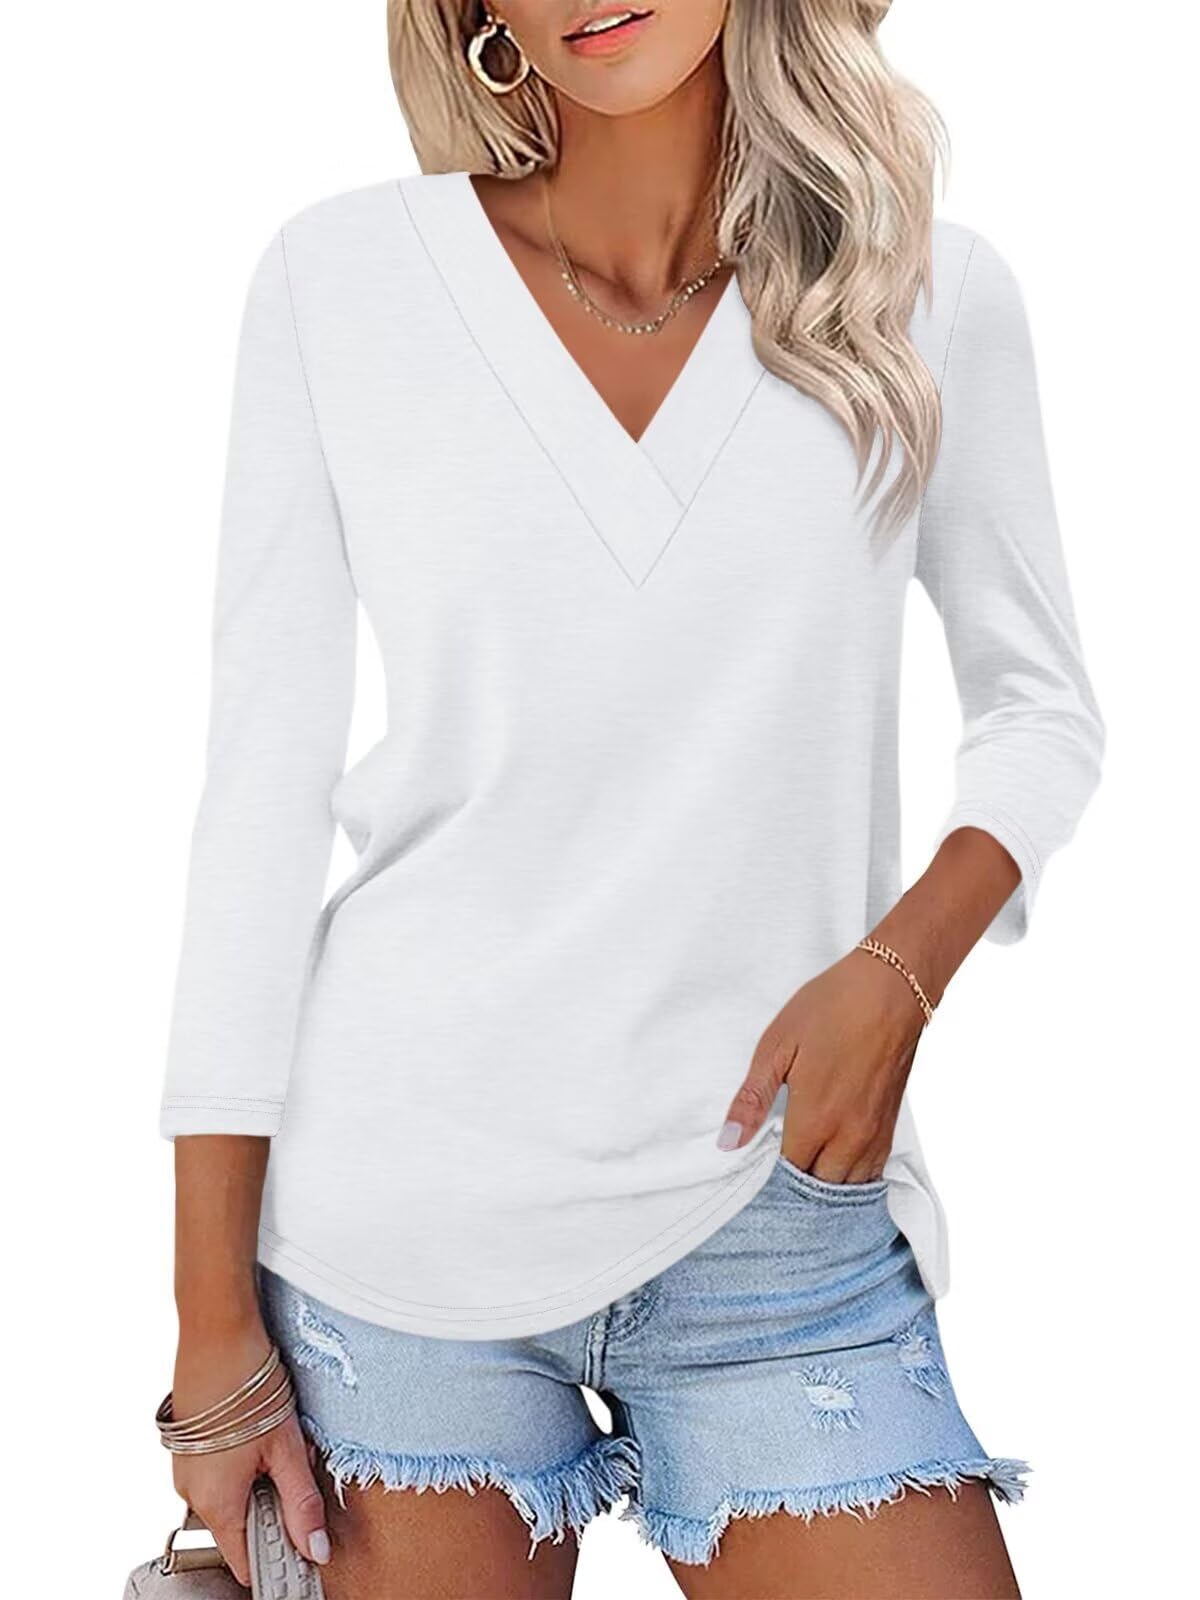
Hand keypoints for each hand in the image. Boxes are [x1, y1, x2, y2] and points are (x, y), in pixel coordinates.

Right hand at [170, 1318, 330, 1583]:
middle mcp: (193, 1493)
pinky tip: (264, 1428)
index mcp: (215, 1503)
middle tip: (299, 1466)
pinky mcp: (192, 1445)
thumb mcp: (285, 1448)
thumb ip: (301, 1503)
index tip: (304, 1549)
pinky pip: (223, 1469)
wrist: (215, 1333)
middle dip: (277, 1502)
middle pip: (242, 1523)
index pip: (244, 1560)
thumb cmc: (247, 1387)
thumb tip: (315, 1549)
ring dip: (264, 1477)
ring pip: (236, 1492)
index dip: (277, 1558)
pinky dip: (248, 1459)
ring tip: (281, 1440)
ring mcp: (188, 1467)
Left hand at [717, 945, 926, 1181]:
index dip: (768, 1180)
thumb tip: (728, 1142)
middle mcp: (849, 1136)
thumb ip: (753, 1099)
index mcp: (816, 1119)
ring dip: (825, 1187)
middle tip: (774, 1178)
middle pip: (819, 1189)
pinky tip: (835, 1168)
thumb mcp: (777, 1045)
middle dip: (796, 1189)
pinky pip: (872, 1172)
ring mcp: (874, 1134)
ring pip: (849, 1187)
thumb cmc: (832, 1008)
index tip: (753, 1175)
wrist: (893, 989)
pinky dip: (852, 1179)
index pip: (788, 1175)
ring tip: (803, 1177)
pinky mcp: (890, 1125)